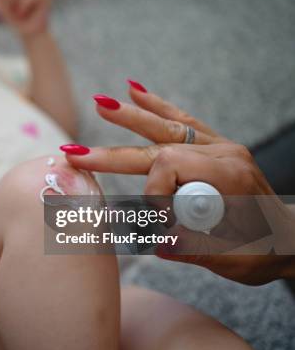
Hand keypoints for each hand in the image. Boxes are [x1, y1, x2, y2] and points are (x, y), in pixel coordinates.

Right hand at [61, 81, 294, 283]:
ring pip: (166, 125)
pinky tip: (135, 90)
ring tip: (101, 102)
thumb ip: (192, 247)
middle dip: (114, 152)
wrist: (289, 239)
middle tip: (75, 153)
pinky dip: (157, 106)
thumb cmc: (265, 250)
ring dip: (130, 116)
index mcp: (228, 175)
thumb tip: (155, 241)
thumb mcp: (233, 259)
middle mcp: (223, 153)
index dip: (153, 193)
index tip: (159, 223)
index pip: (169, 166)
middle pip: (158, 143)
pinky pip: (181, 121)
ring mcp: (219, 146)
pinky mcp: (213, 147)